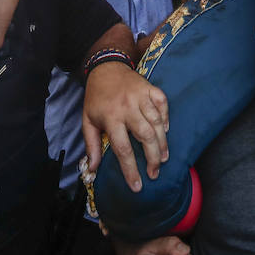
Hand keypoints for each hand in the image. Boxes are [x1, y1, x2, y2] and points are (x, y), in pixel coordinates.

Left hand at [83, 62, 169, 191]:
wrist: (105, 68)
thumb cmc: (96, 98)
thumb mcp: (87, 121)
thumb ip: (91, 146)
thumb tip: (92, 169)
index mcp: (110, 117)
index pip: (123, 148)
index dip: (130, 170)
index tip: (137, 186)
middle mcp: (127, 107)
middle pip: (145, 136)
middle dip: (152, 158)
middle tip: (154, 173)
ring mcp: (140, 96)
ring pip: (157, 122)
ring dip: (162, 142)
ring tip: (163, 158)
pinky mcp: (150, 88)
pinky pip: (162, 104)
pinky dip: (166, 118)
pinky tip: (165, 131)